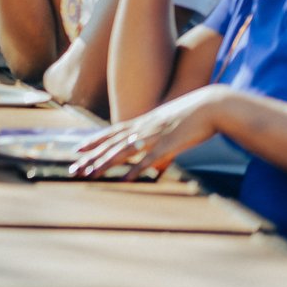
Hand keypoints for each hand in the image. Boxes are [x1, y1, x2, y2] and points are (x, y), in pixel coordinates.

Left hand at [69, 85, 234, 179]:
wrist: (211, 106)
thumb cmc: (193, 118)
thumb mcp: (171, 129)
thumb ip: (162, 149)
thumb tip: (158, 167)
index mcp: (142, 122)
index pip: (111, 132)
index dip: (94, 141)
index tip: (77, 149)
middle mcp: (143, 128)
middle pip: (111, 144)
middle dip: (92, 157)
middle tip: (75, 168)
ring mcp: (154, 136)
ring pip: (123, 151)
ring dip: (105, 164)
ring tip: (90, 174)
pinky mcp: (168, 144)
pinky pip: (148, 160)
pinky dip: (135, 170)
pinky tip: (123, 180)